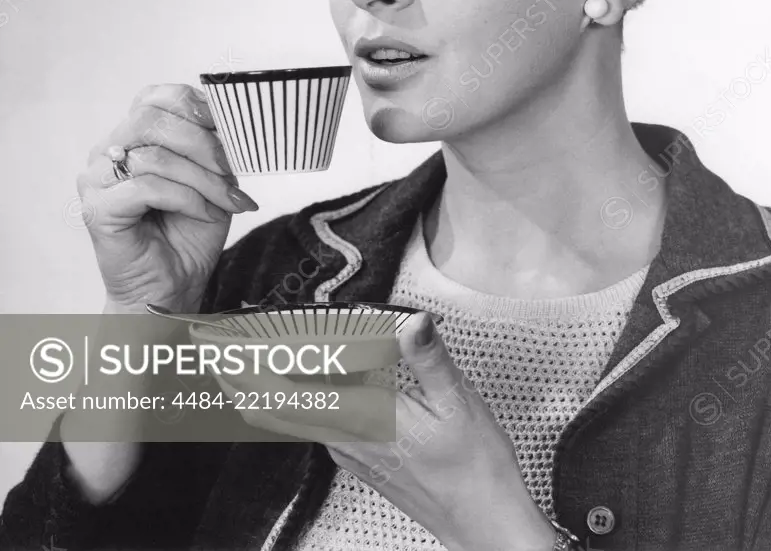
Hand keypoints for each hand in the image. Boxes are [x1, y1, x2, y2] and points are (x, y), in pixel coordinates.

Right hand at [76, 82, 258, 313]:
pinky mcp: (97, 209)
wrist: (173, 286)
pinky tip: (205, 213)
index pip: (156, 97)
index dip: (195, 105)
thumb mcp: (213, 178)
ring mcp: (97, 180)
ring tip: (226, 201)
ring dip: (203, 179)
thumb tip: (235, 118)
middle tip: (230, 172)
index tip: (227, 126)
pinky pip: (148, 187)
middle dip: (203, 143)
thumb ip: (216, 146)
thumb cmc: (189, 232)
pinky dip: (187, 198)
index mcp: (132, 136)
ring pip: (155, 157)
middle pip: (152, 119)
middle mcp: (107, 151)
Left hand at [210, 313, 557, 550]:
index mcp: (365, 419)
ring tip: (234, 356)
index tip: (219, 336)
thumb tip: (411, 321)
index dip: (249, 361)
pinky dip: (286, 399)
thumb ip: (430, 360)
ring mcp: (350, 452)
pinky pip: (309, 424)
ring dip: (256, 385)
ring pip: (287, 417)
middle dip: (235, 372)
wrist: (485, 527)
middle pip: (273, 404)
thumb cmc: (476, 469)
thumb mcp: (461, 405)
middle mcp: (346, 439)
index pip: (290, 388)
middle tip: (206, 341)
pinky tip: (293, 383)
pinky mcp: (360, 457)